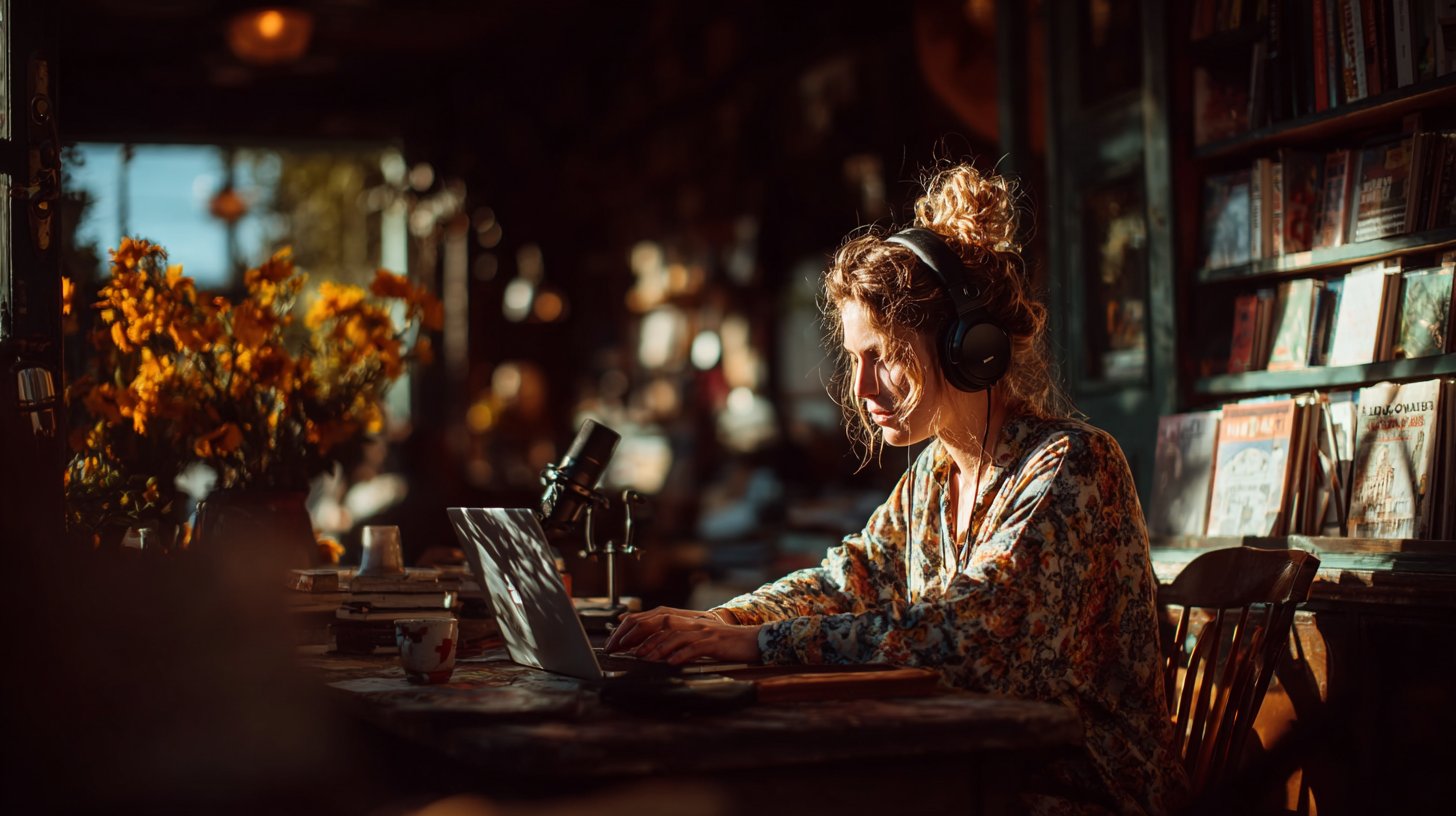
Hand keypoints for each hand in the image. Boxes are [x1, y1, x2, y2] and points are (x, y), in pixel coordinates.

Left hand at [604, 606, 761, 664]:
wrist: (752, 641)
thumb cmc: (723, 643)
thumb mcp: (697, 639)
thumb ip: (676, 640)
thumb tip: (651, 649)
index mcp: (685, 620)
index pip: (653, 617)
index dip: (633, 625)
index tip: (616, 638)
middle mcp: (692, 621)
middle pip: (658, 622)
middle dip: (636, 634)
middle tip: (620, 648)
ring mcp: (703, 631)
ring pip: (674, 635)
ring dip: (655, 646)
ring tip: (641, 657)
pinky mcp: (714, 642)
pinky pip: (694, 648)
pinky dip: (681, 655)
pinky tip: (671, 663)